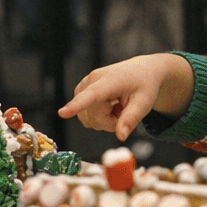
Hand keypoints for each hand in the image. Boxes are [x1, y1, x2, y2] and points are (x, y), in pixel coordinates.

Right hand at [59, 54, 192, 139]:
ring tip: (117, 107)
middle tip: (124, 113)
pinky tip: (109, 106)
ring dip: (103, 120)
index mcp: (110, 80)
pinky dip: (97, 115)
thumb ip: (131, 119)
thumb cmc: (145, 85)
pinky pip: (84, 113)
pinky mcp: (82, 89)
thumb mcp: (145, 103)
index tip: (62, 113)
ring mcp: (85, 84)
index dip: (77, 105)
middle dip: (108, 123)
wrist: (142, 70)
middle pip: (92, 117)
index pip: (92, 95)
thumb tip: (120, 136)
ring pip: (86, 117)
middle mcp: (92, 80)